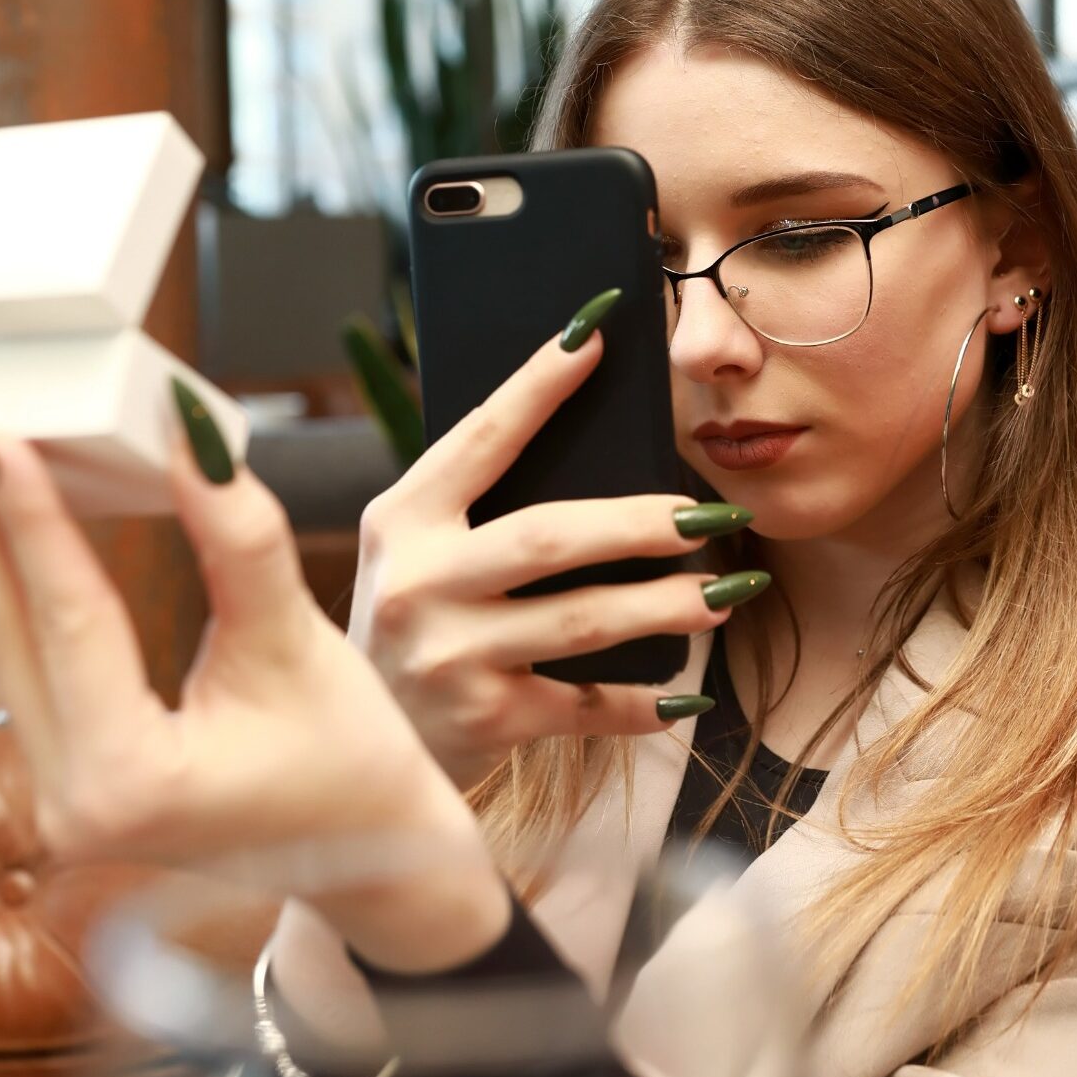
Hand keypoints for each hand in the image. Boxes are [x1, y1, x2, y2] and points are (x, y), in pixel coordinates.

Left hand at [0, 433, 507, 971]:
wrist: (376, 858)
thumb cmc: (353, 766)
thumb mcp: (298, 644)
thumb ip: (238, 542)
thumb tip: (189, 442)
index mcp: (128, 784)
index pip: (69, 622)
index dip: (33, 519)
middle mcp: (73, 809)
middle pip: (14, 637)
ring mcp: (64, 808)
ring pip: (10, 659)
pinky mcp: (73, 793)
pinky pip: (29, 680)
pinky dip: (22, 605)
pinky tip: (6, 542)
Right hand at [351, 307, 765, 788]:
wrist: (350, 741)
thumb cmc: (414, 624)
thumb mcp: (417, 553)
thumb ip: (479, 506)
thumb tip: (600, 442)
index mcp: (402, 520)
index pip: (482, 439)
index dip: (538, 385)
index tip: (596, 335)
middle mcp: (419, 583)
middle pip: (551, 536)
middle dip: (643, 522)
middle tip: (712, 516)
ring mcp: (451, 655)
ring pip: (585, 620)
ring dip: (668, 605)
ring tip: (726, 592)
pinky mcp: (485, 721)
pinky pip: (588, 704)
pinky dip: (646, 701)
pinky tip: (689, 689)